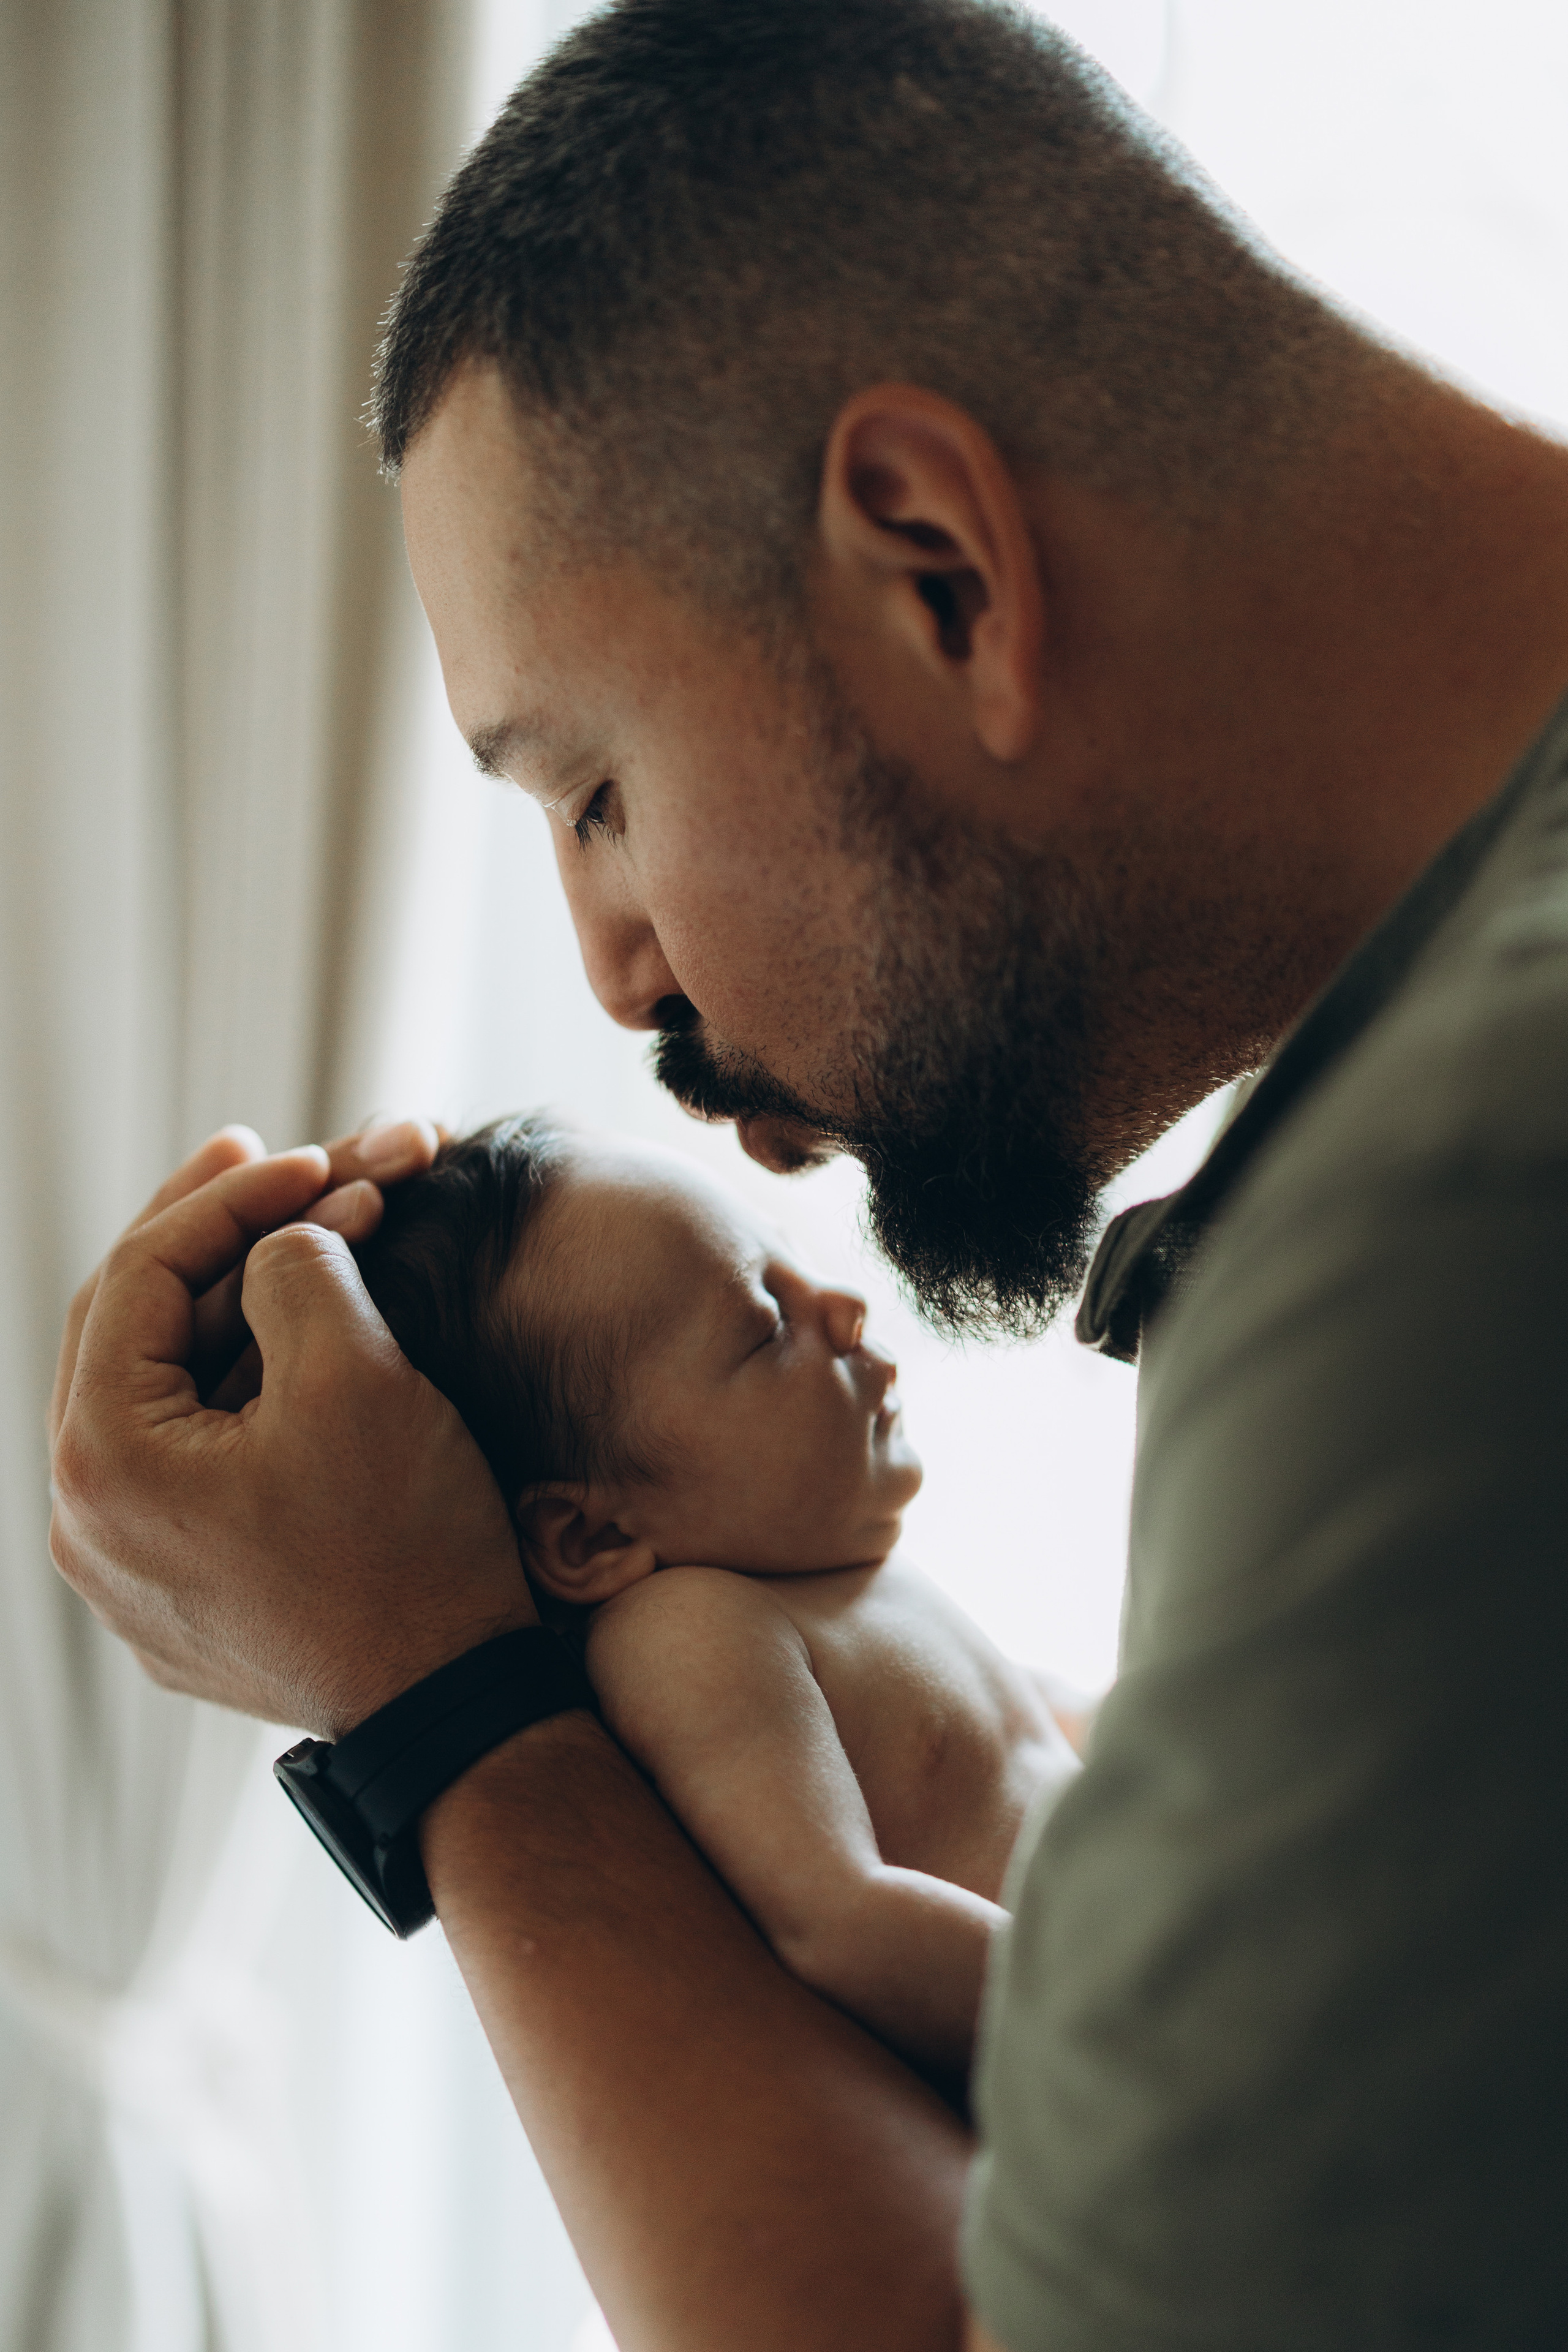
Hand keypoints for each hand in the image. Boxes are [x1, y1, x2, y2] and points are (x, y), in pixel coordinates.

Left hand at [49, 1122, 535, 1735]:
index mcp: (104, 1460)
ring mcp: (130, 1567)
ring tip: (305, 1240)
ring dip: (231, 1310)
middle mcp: (88, 1521)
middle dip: (208, 1234)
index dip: (230, 1199)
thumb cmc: (404, 1546)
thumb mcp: (357, 1373)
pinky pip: (190, 1459)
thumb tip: (279, 1239)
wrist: (449, 1707)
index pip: (140, 1276)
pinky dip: (239, 1388)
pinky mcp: (183, 1593)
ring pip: (160, 1393)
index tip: (313, 1158)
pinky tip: (296, 1344)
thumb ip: (298, 1266)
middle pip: (128, 1329)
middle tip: (268, 1159)